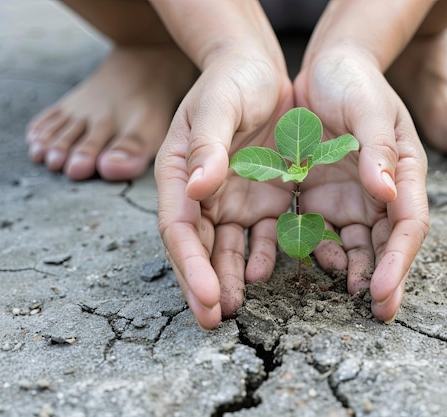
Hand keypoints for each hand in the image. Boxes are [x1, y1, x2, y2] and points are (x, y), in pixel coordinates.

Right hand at [155, 52, 293, 328]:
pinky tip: (266, 272)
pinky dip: (262, 255)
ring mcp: (232, 199)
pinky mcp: (262, 199)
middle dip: (203, 284)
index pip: (180, 226)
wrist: (260, 69)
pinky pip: (261, 235)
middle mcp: (201, 192)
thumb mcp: (219, 103)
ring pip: (226, 248)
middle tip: (212, 320)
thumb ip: (208, 144)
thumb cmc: (233, 79)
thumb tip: (196, 189)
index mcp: (179, 171)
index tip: (206, 295)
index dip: (191, 263)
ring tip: (233, 310)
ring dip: (229, 278)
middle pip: (198, 247)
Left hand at [294, 50, 429, 321]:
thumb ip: (378, 149)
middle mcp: (383, 192)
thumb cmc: (353, 82)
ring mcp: (352, 198)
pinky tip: (313, 265)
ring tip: (346, 296)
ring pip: (358, 245)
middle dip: (385, 277)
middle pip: (388, 243)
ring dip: (354, 271)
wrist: (323, 69)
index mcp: (405, 171)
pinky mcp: (322, 198)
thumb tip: (387, 193)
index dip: (399, 259)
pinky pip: (323, 233)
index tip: (383, 289)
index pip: (409, 223)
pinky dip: (320, 252)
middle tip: (379, 312)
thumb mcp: (368, 108)